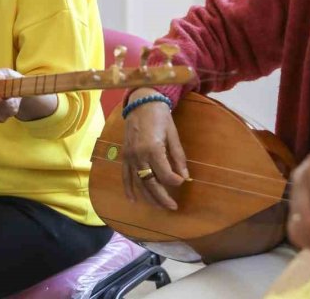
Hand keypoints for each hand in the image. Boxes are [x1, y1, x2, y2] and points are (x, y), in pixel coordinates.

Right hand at [121, 90, 188, 209]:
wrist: (141, 102)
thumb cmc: (160, 116)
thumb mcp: (173, 134)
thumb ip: (178, 157)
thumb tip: (185, 176)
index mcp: (153, 148)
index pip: (165, 174)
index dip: (175, 181)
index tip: (182, 182)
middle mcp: (139, 155)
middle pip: (150, 183)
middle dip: (162, 198)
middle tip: (173, 207)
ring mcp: (130, 156)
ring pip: (139, 183)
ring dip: (149, 197)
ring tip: (159, 207)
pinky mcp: (124, 156)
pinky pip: (125, 176)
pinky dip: (128, 189)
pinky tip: (133, 201)